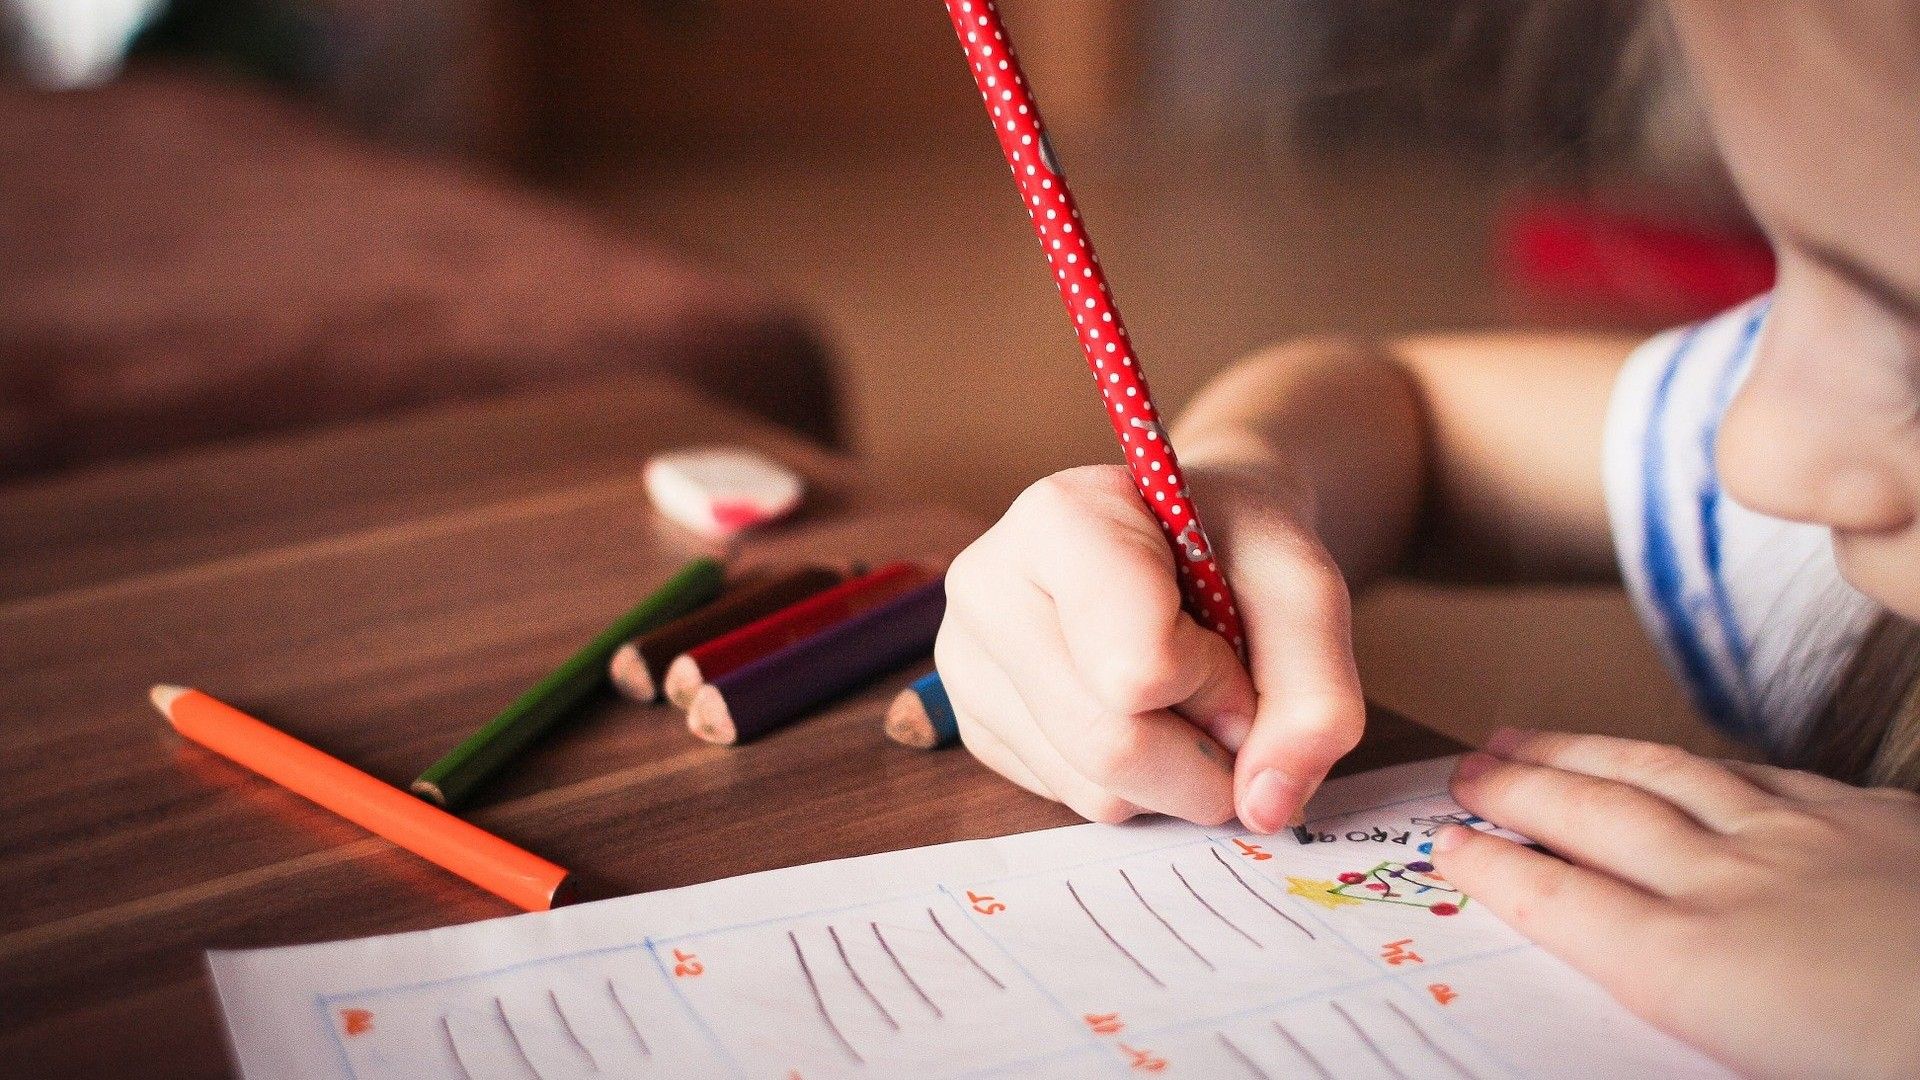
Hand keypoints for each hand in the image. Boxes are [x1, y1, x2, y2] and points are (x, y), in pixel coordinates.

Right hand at [935, 462, 1365, 831]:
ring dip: (1175, 774)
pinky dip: (1135, 782)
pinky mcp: (974, 725)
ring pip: (1093, 789)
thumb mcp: (1305, 592)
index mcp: (1057, 519)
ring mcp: (967, 661)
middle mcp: (987, 586)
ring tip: (1180, 695)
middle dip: (1204, 753)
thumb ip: (1316, 696)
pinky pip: (1071, 801)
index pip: (1138, 668)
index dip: (1217, 681)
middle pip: (1110, 745)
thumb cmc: (1237, 548)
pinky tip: (1137, 712)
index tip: (1231, 639)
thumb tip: (1265, 807)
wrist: (1187, 538)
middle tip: (1230, 699)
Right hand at [1435, 729, 1919, 1079]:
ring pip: (1669, 775)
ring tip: (1532, 737)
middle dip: (1520, 790)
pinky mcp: (1881, 821)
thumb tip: (1645, 985)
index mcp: (1704, 970)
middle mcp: (1738, 888)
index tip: (1449, 846)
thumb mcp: (1769, 1068)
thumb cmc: (1899, 1055)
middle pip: (1598, 820)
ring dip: (1586, 753)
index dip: (1497, 870)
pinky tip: (1689, 761)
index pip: (1564, 905)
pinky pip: (1763, 774)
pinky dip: (1700, 763)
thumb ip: (1696, 1018)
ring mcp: (1811, 841)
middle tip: (1465, 770)